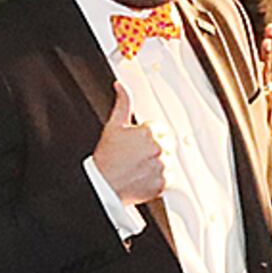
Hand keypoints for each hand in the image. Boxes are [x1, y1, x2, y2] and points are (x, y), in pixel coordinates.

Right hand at [93, 87, 165, 205]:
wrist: (103, 185)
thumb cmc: (106, 158)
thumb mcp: (113, 126)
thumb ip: (123, 103)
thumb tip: (121, 86)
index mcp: (148, 132)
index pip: (159, 128)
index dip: (147, 136)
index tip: (137, 143)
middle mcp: (158, 148)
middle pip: (165, 143)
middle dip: (154, 148)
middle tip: (137, 156)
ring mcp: (161, 166)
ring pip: (167, 160)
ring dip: (157, 163)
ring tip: (139, 167)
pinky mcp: (163, 183)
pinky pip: (168, 178)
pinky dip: (159, 178)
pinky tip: (143, 176)